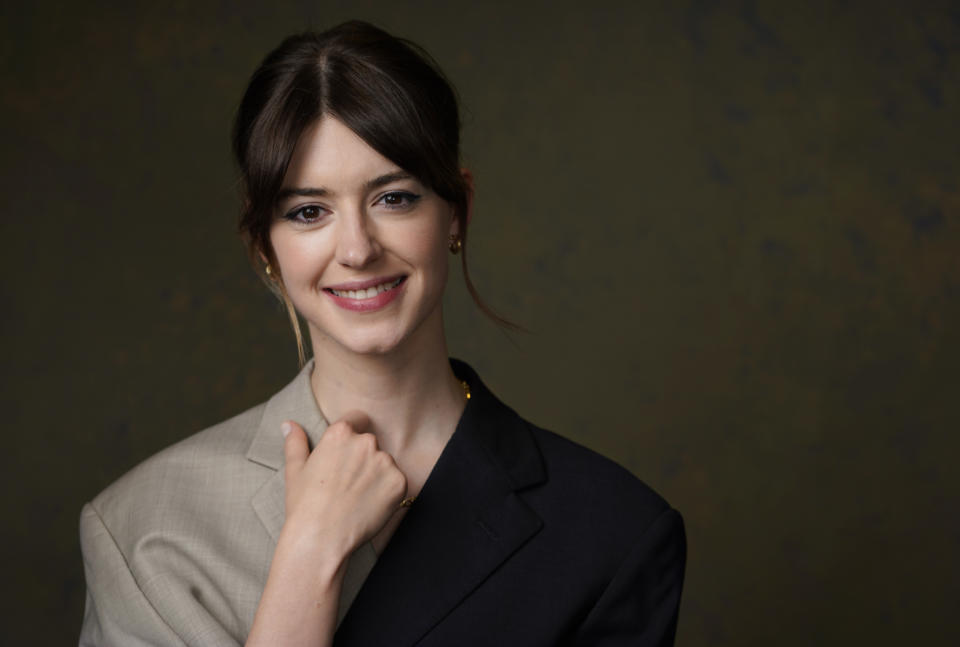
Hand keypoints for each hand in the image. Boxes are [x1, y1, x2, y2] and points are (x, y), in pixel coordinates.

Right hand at [280, 412, 407, 561]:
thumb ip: (295, 442)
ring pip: (385, 463)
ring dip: (377, 476)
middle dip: (363, 459)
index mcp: (340, 433)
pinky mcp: (399, 482)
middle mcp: (366, 442)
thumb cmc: (305, 505)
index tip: (346, 456)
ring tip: (357, 499)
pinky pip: (396, 482)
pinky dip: (388, 493)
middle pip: (371, 443)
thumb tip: (289, 424)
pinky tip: (369, 507)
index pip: (356, 419)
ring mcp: (385, 462)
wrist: (321, 538)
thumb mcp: (295, 470)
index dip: (352, 438)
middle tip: (347, 485)